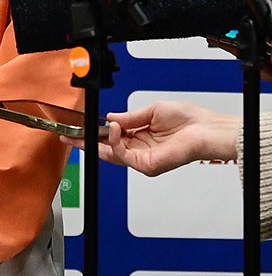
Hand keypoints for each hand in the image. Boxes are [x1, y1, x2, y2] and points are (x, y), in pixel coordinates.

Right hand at [62, 100, 238, 175]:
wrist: (206, 130)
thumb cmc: (189, 120)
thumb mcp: (152, 110)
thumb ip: (129, 117)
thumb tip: (110, 118)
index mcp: (141, 135)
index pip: (112, 137)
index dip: (95, 132)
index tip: (80, 126)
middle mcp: (140, 149)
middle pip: (106, 148)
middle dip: (86, 142)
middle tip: (69, 135)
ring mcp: (143, 158)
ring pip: (111, 154)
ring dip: (99, 140)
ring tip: (94, 127)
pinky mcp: (147, 165)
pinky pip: (123, 155)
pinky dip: (115, 142)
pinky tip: (115, 129)